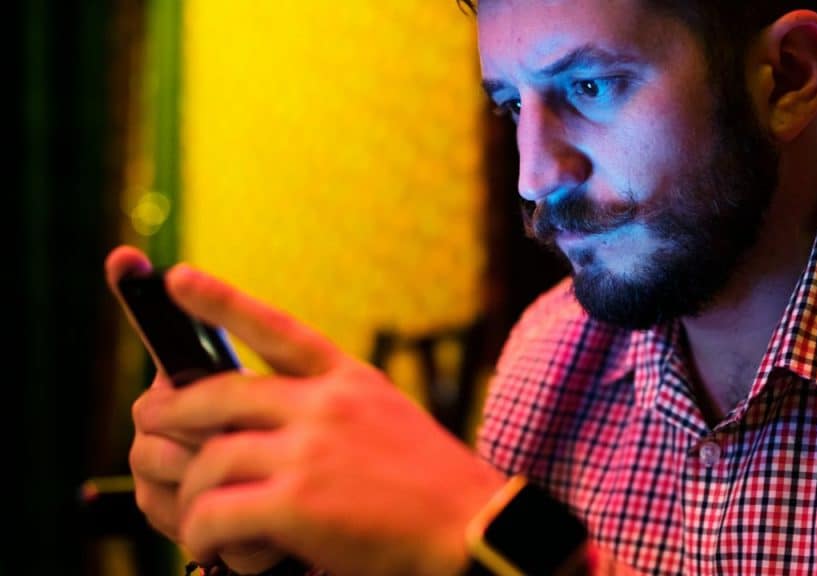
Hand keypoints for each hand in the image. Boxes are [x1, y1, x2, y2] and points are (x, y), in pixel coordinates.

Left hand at [121, 249, 504, 574]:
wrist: (471, 531)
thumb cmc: (433, 487)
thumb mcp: (389, 421)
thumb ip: (334, 410)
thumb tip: (266, 422)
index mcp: (349, 380)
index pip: (276, 329)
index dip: (222, 301)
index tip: (177, 278)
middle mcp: (326, 405)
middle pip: (218, 395)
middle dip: (170, 410)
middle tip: (147, 422)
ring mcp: (310, 451)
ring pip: (209, 461)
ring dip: (193, 496)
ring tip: (201, 520)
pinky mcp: (298, 503)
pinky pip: (215, 513)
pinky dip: (203, 534)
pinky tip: (217, 547)